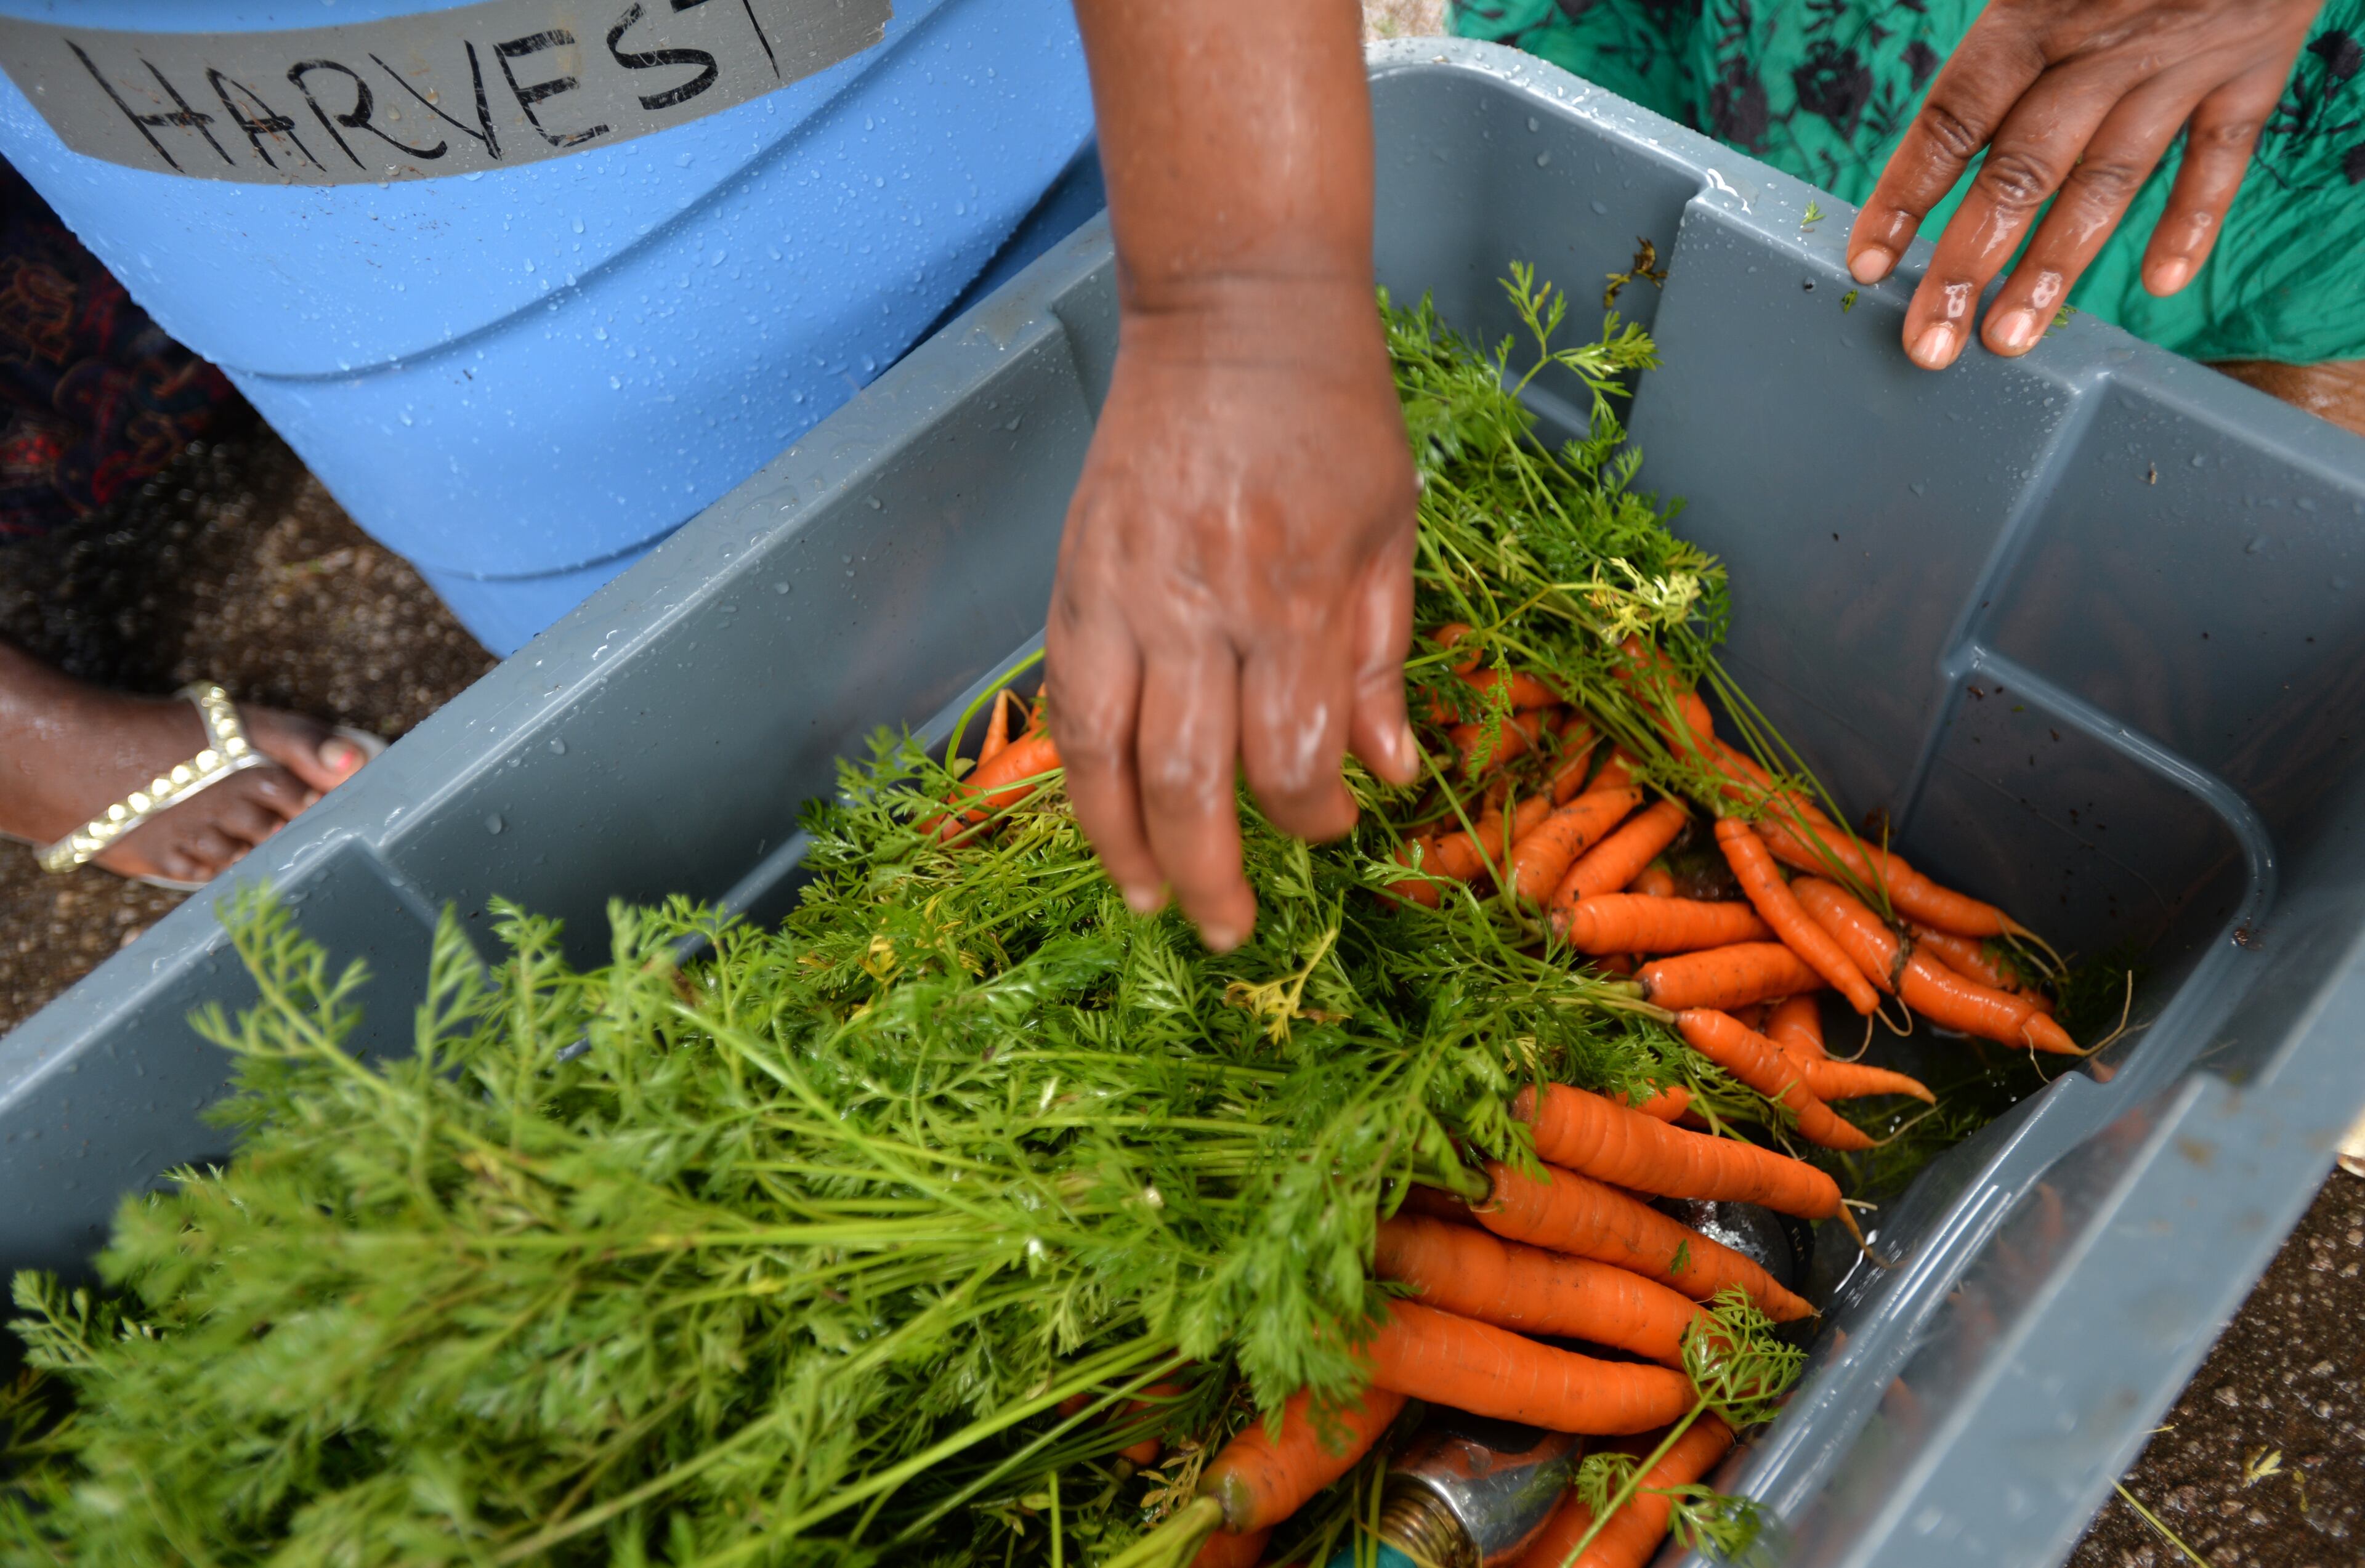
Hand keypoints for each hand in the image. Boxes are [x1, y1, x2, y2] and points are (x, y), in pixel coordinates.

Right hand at [1045, 280, 1419, 950]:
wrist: (1234, 311)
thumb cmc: (1332, 414)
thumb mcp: (1393, 530)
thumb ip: (1382, 657)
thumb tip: (1388, 772)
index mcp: (1299, 597)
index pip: (1297, 756)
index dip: (1314, 818)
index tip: (1328, 830)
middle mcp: (1205, 607)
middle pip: (1194, 781)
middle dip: (1209, 874)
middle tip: (1226, 931)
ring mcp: (1126, 593)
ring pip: (1107, 755)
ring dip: (1123, 845)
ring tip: (1145, 901)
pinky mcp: (1075, 576)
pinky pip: (1065, 701)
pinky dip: (1078, 773)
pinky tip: (1100, 816)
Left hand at [1847, 0, 2323, 369]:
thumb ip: (1988, 26)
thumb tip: (1929, 101)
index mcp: (2034, 10)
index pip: (1953, 118)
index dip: (1906, 195)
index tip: (1867, 261)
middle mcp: (2105, 43)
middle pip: (2022, 170)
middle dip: (1969, 265)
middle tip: (1931, 343)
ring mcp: (2183, 59)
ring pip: (2110, 180)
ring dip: (2056, 268)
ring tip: (2010, 337)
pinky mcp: (2257, 62)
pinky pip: (2225, 154)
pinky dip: (2194, 220)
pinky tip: (2160, 285)